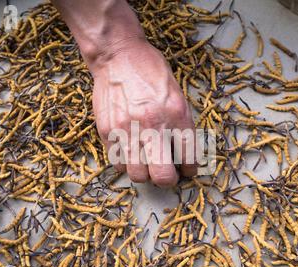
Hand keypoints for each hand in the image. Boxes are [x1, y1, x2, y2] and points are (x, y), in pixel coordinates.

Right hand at [88, 38, 196, 186]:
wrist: (118, 56)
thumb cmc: (151, 73)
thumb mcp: (177, 95)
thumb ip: (181, 126)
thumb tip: (183, 155)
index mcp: (177, 116)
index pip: (189, 159)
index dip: (190, 170)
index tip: (186, 170)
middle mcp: (153, 127)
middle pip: (163, 177)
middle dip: (169, 180)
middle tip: (168, 173)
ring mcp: (128, 131)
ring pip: (138, 176)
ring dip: (145, 173)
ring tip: (146, 162)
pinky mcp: (108, 132)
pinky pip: (118, 164)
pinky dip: (126, 164)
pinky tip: (130, 152)